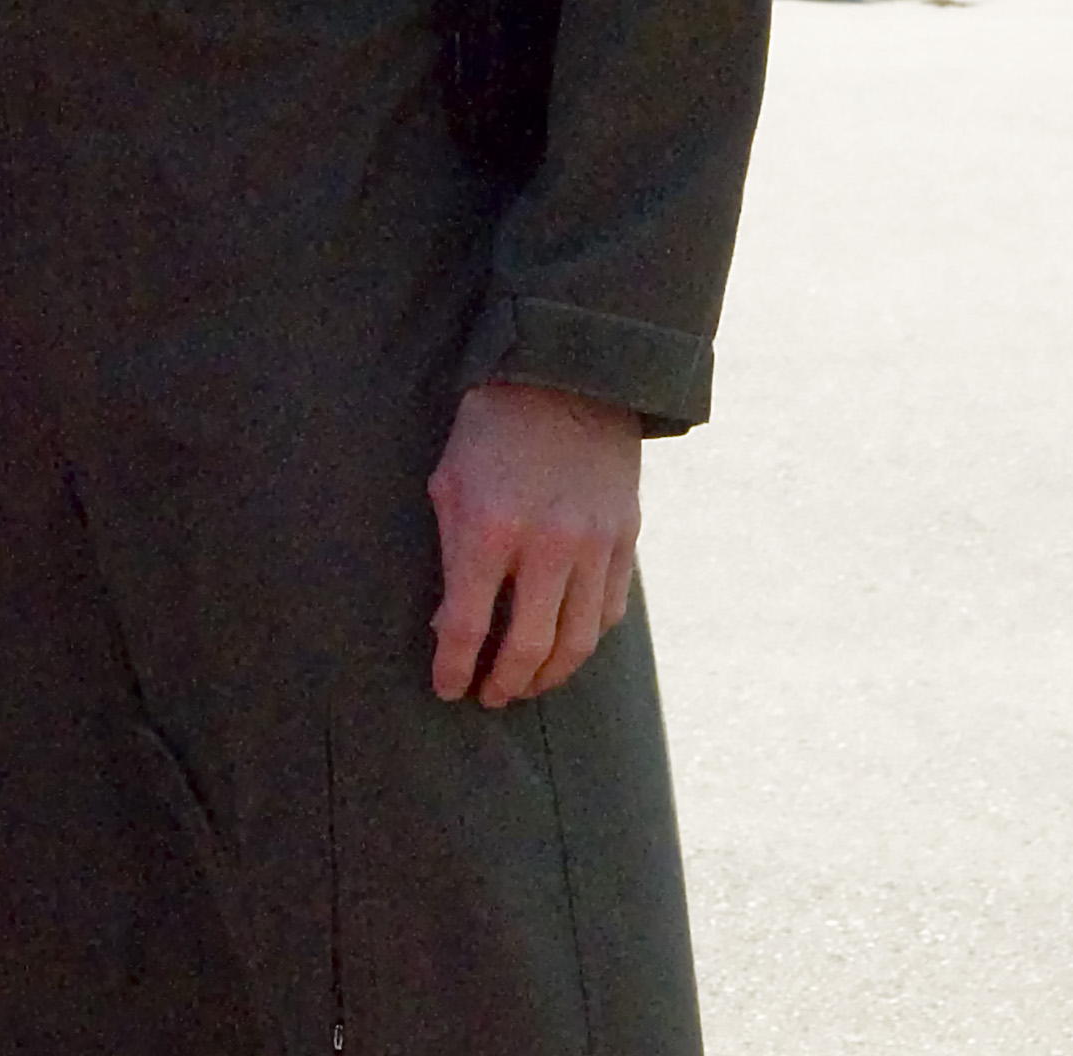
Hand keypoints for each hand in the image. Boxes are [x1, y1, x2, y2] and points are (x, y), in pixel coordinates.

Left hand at [426, 380, 641, 709]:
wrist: (567, 374)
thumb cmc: (491, 429)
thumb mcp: (450, 484)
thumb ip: (450, 557)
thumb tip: (450, 625)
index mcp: (490, 529)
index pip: (467, 627)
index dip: (453, 669)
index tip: (447, 688)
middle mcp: (546, 544)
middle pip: (528, 649)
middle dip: (503, 685)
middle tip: (489, 696)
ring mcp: (593, 543)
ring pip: (578, 643)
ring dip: (549, 675)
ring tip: (528, 683)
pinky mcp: (625, 537)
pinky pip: (609, 610)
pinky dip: (585, 637)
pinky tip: (565, 642)